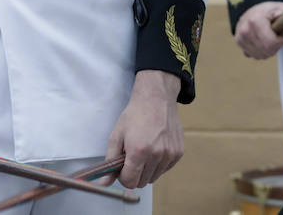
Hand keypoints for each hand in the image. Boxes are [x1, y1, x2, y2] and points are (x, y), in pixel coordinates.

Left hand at [100, 70, 183, 188]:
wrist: (156, 98)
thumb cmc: (135, 115)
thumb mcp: (116, 135)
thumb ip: (110, 161)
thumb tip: (103, 183)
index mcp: (139, 151)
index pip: (130, 181)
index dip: (123, 176)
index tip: (122, 167)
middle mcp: (157, 154)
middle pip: (142, 182)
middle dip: (134, 174)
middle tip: (132, 158)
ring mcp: (169, 154)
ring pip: (154, 177)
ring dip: (147, 170)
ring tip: (144, 151)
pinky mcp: (178, 152)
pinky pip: (165, 169)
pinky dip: (158, 164)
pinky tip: (155, 148)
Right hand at [234, 2, 282, 58]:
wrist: (257, 7)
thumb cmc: (273, 10)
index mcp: (255, 20)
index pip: (271, 43)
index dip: (280, 39)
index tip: (280, 30)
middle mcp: (245, 29)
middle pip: (267, 51)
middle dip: (275, 45)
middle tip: (274, 32)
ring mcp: (240, 36)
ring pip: (261, 55)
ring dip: (269, 48)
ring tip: (268, 34)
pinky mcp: (238, 42)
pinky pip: (254, 55)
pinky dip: (261, 50)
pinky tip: (261, 39)